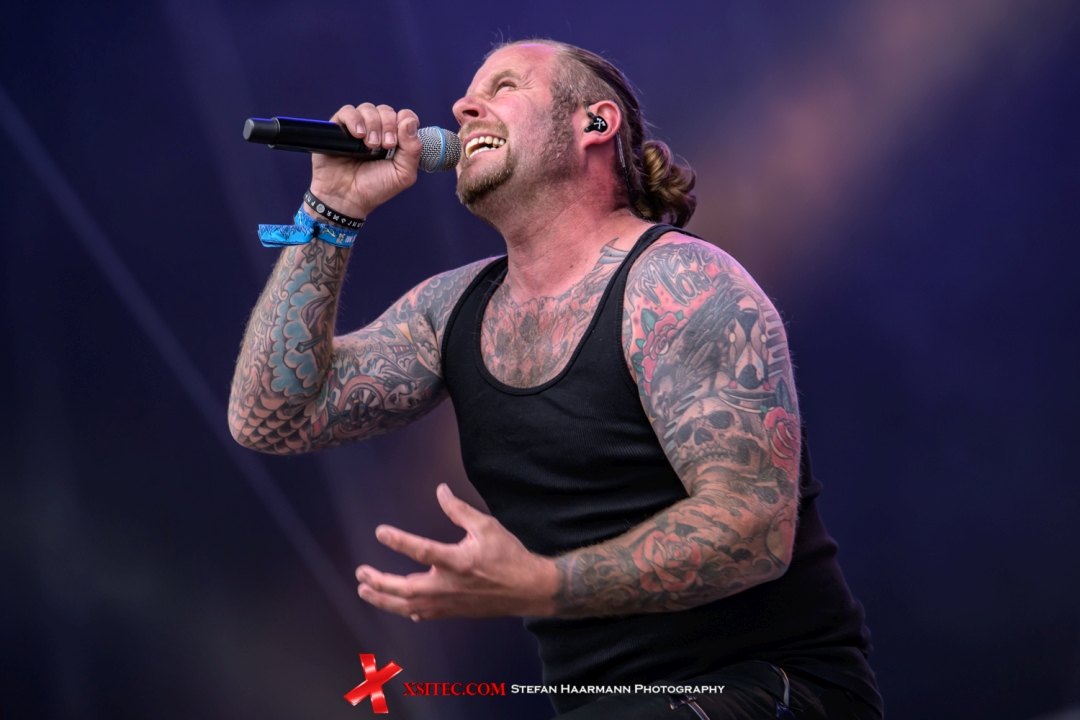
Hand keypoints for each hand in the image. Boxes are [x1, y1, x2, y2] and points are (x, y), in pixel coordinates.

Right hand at [309, 103, 421, 219]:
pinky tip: (358, 134)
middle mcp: (377, 131)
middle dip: (388, 126)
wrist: (346, 199)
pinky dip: (354, 119)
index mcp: (395, 140)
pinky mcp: (338, 129)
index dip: (404, 122)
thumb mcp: (403, 174)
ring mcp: (358, 129)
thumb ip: (413, 150)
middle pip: (386, 111)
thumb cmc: (374, 188)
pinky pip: (347, 111)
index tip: (398, 141)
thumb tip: (410, 121)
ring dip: (373, 123)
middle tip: (385, 145)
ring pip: (368, 108)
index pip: (404, 117)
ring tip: (369, 145)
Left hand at [355, 484, 558, 619]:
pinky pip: (424, 614)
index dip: (399, 541)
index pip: (421, 551)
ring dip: (383, 599)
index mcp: (458, 561)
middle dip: (379, 581)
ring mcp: (449, 602)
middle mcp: (449, 585)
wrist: (528, 589)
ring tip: (365, 590)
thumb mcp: (486, 526)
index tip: (380, 532)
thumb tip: (440, 490)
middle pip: (405, 589)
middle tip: (361, 572)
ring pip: (408, 606)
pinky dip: (408, 610)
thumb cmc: (509, 555)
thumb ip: (459, 510)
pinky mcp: (454, 612)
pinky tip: (401, 606)